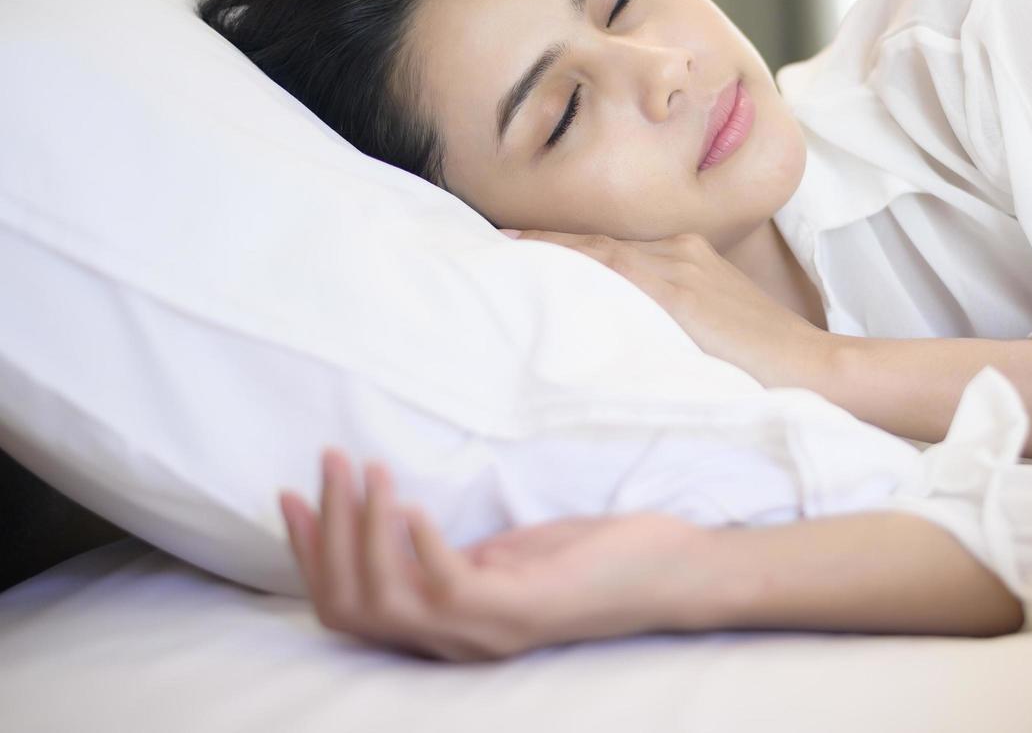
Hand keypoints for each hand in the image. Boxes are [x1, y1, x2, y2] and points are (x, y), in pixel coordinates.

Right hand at [279, 448, 708, 660]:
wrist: (665, 573)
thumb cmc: (587, 559)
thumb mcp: (501, 555)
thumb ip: (448, 555)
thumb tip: (392, 518)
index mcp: (442, 629)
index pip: (346, 609)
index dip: (309, 556)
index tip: (291, 495)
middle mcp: (453, 642)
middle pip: (352, 605)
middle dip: (327, 532)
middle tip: (328, 463)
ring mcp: (484, 632)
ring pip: (387, 597)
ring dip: (364, 528)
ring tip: (367, 469)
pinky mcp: (518, 610)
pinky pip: (446, 587)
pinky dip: (419, 544)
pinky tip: (410, 503)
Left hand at [502, 229, 833, 389]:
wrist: (815, 367)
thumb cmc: (773, 362)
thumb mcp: (718, 334)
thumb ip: (679, 326)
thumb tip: (635, 344)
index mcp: (690, 258)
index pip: (617, 247)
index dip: (571, 245)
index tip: (527, 246)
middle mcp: (680, 252)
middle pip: (599, 241)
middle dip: (549, 239)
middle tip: (496, 238)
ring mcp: (676, 267)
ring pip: (596, 246)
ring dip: (547, 243)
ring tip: (499, 244)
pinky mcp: (675, 290)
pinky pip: (607, 264)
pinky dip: (566, 256)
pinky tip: (531, 258)